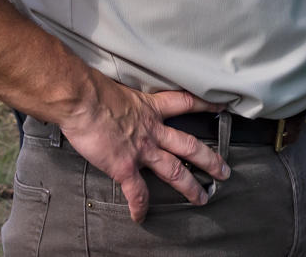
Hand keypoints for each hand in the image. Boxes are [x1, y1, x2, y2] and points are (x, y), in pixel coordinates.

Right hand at [58, 69, 229, 222]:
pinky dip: (139, 205)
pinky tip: (140, 216)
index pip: (186, 103)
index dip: (205, 105)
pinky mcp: (124, 166)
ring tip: (201, 198)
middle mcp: (152, 130)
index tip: (221, 107)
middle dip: (209, 160)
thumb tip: (114, 101)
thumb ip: (124, 100)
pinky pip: (136, 191)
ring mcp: (141, 150)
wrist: (82, 100)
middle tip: (224, 171)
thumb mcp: (119, 88)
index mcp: (151, 108)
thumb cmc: (94, 90)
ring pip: (174, 171)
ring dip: (189, 187)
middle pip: (189, 146)